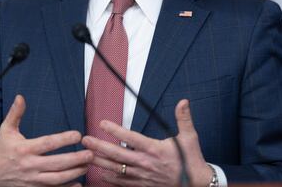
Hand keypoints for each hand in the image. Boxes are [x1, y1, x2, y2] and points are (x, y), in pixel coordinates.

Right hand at [0, 95, 93, 186]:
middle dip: (75, 159)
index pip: (47, 144)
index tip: (78, 134)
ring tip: (87, 165)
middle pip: (56, 164)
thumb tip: (20, 97)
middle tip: (91, 153)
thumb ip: (15, 113)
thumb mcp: (6, 130)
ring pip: (57, 179)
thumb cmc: (1, 149)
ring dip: (74, 173)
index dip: (64, 139)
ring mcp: (32, 180)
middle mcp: (29, 166)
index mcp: (24, 149)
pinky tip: (79, 184)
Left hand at [81, 99, 212, 185]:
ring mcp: (142, 176)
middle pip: (117, 154)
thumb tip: (183, 101)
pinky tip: (100, 173)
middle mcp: (145, 163)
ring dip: (100, 162)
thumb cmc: (191, 160)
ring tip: (86, 155)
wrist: (195, 184)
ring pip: (116, 169)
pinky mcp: (142, 185)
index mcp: (154, 149)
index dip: (115, 130)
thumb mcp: (190, 137)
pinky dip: (110, 178)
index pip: (130, 138)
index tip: (102, 123)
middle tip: (86, 140)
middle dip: (99, 147)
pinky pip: (122, 183)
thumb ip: (184, 118)